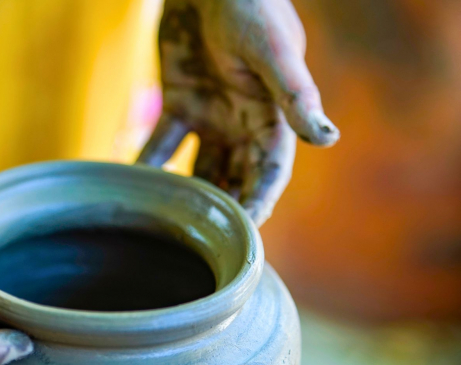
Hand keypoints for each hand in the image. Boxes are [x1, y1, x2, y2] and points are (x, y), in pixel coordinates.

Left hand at [138, 0, 339, 224]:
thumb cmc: (250, 7)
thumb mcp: (274, 52)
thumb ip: (295, 96)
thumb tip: (328, 138)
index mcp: (271, 116)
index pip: (270, 171)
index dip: (260, 201)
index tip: (247, 236)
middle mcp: (242, 123)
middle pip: (235, 176)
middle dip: (224, 208)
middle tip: (207, 245)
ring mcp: (210, 116)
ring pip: (200, 167)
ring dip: (188, 195)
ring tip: (171, 227)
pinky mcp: (179, 102)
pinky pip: (163, 142)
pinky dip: (149, 163)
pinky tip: (134, 186)